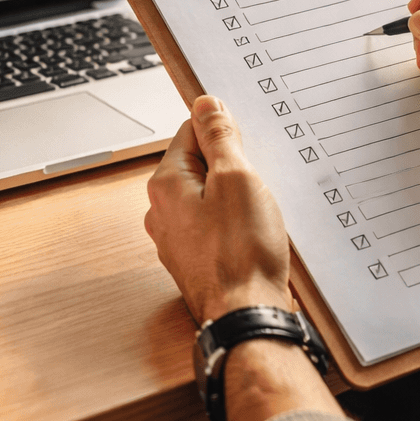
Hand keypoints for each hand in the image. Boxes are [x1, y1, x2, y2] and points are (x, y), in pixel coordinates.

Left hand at [144, 96, 292, 323]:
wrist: (246, 316)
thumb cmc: (242, 253)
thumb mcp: (237, 179)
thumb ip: (219, 137)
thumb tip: (206, 104)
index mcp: (165, 185)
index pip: (189, 132)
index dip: (222, 131)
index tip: (246, 143)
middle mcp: (162, 212)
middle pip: (199, 164)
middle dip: (231, 165)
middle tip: (257, 179)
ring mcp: (177, 239)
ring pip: (208, 197)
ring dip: (235, 196)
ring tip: (257, 211)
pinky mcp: (196, 259)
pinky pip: (214, 225)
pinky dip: (234, 222)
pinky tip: (253, 234)